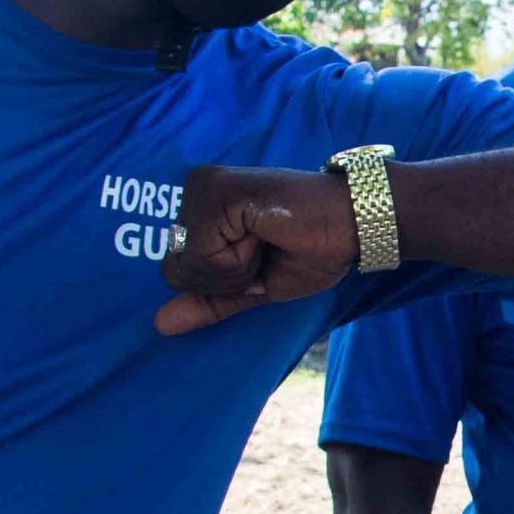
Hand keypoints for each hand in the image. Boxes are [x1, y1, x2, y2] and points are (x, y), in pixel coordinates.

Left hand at [156, 165, 359, 333]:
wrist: (353, 223)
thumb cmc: (311, 248)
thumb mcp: (252, 286)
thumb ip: (208, 301)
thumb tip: (159, 326)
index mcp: (199, 206)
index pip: (175, 271)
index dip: (221, 283)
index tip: (260, 256)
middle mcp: (194, 189)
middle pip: (175, 271)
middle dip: (225, 280)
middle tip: (265, 249)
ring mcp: (204, 187)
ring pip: (187, 266)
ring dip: (235, 271)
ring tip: (267, 240)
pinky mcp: (217, 193)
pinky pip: (204, 256)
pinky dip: (239, 262)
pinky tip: (265, 234)